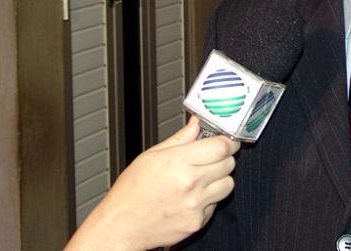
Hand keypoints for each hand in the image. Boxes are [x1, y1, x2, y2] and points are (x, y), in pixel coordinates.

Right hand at [65, 116, 239, 250]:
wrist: (121, 226)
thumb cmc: (131, 192)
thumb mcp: (151, 156)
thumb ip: (180, 138)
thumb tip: (197, 123)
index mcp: (178, 162)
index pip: (221, 146)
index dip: (227, 141)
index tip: (226, 141)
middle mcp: (190, 183)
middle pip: (229, 164)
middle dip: (223, 159)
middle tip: (210, 160)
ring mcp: (195, 204)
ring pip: (228, 185)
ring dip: (220, 180)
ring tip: (201, 180)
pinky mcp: (197, 222)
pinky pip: (215, 206)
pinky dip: (209, 201)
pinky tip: (191, 198)